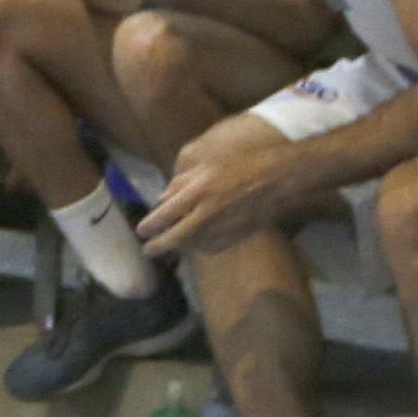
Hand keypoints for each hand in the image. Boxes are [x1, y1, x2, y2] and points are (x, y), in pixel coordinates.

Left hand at [137, 139, 301, 256]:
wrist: (277, 179)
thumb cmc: (240, 165)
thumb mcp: (206, 165)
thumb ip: (181, 183)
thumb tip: (161, 199)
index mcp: (198, 191)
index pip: (165, 214)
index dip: (150, 225)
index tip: (141, 231)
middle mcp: (207, 213)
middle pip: (176, 237)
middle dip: (159, 246)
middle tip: (147, 251)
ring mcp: (223, 227)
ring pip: (193, 245)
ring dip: (180, 247)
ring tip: (170, 245)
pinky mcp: (236, 236)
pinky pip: (212, 247)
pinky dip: (200, 247)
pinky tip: (195, 244)